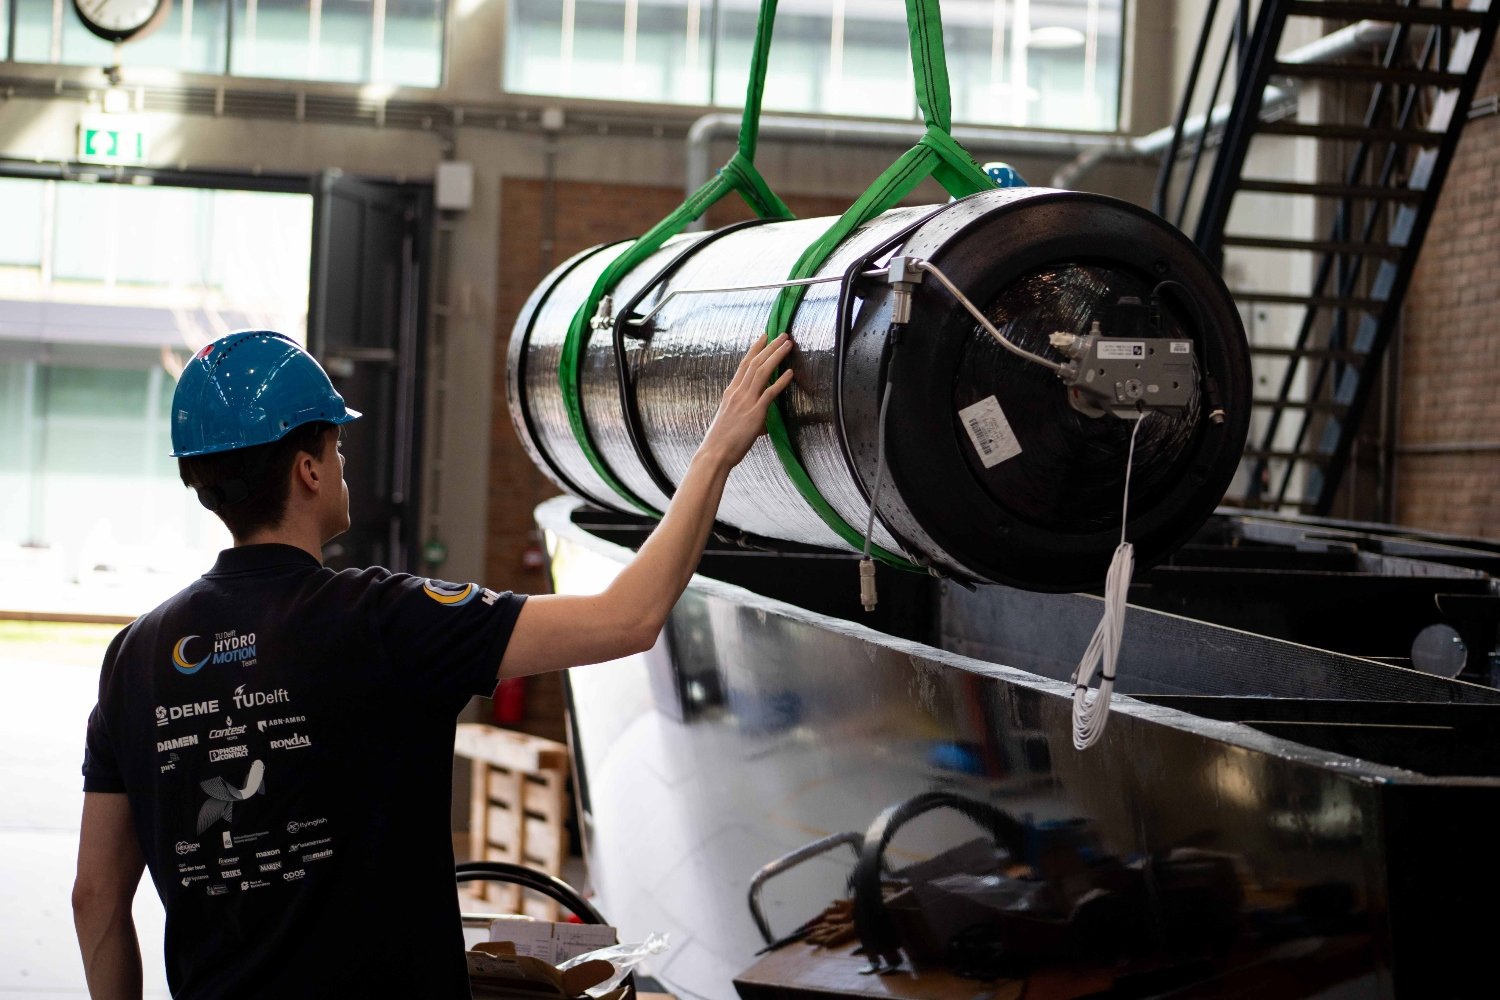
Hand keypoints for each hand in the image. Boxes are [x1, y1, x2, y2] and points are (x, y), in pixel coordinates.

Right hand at [700, 333, 795, 467]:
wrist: (714, 453)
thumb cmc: (721, 441)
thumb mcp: (731, 419)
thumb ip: (746, 413)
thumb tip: (761, 419)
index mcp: (730, 392)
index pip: (744, 364)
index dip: (755, 348)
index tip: (764, 336)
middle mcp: (737, 393)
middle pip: (755, 363)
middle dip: (770, 347)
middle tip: (782, 335)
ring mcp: (745, 401)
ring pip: (762, 372)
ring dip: (776, 356)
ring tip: (788, 345)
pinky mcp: (754, 413)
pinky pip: (769, 393)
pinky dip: (780, 381)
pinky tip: (790, 373)